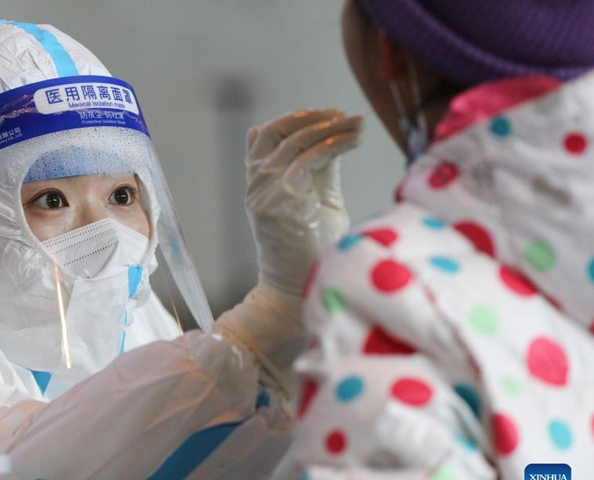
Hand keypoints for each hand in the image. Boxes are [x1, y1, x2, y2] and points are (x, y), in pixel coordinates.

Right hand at [245, 109, 361, 294]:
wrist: (297, 292)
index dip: (297, 120)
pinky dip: (332, 145)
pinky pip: (305, 160)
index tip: (333, 115)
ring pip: (291, 142)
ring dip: (329, 128)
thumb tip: (336, 135)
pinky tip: (352, 140)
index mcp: (259, 184)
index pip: (265, 136)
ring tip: (356, 125)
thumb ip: (321, 171)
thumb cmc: (312, 250)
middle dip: (311, 117)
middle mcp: (256, 186)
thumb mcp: (319, 201)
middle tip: (345, 115)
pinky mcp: (279, 203)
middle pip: (272, 132)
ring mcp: (264, 194)